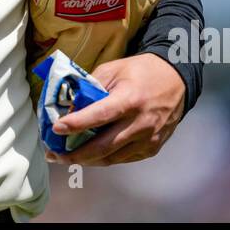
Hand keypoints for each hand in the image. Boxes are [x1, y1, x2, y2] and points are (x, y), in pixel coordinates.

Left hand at [46, 53, 184, 166]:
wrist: (176, 79)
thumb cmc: (140, 71)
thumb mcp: (113, 69)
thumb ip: (91, 87)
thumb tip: (69, 105)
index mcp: (130, 99)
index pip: (99, 116)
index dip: (76, 124)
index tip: (56, 128)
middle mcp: (140, 123)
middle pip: (103, 147)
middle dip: (74, 154)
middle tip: (54, 154)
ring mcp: (148, 139)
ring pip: (111, 158)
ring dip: (87, 160)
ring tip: (66, 156)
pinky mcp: (152, 148)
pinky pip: (123, 158)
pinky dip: (105, 158)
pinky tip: (91, 154)